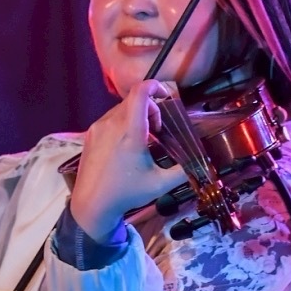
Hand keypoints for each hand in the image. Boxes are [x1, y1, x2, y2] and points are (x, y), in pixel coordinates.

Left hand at [70, 79, 186, 237]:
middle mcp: (112, 124)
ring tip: (142, 138)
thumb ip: (182, 172)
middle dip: (150, 108)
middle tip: (157, 129)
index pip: (140, 92)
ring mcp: (98, 128)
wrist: (92, 204)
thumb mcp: (159, 184)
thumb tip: (200, 164)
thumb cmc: (126, 193)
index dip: (154, 86)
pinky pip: (109, 118)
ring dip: (136, 115)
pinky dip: (122, 123)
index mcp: (130, 132)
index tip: (165, 95)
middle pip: (134, 99)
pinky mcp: (90, 134)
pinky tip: (125, 144)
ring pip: (121, 109)